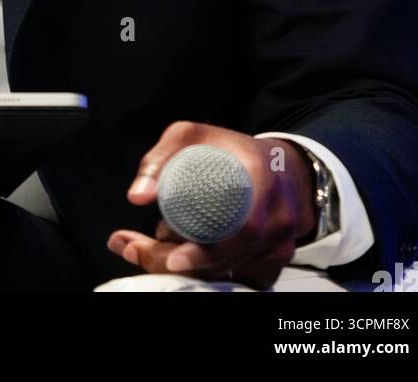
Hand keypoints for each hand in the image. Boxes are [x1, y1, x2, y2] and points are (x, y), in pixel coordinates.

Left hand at [107, 120, 317, 290]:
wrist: (277, 166)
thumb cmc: (227, 149)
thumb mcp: (189, 136)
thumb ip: (159, 159)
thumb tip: (137, 197)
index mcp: (260, 179)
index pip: (241, 227)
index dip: (206, 250)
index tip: (172, 259)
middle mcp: (277, 216)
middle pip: (229, 258)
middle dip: (181, 262)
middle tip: (138, 250)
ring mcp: (280, 243)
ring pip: (232, 273)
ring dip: (191, 269)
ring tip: (155, 247)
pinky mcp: (277, 261)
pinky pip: (243, 281)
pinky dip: (212, 276)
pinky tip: (188, 259)